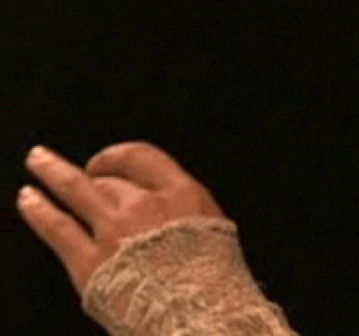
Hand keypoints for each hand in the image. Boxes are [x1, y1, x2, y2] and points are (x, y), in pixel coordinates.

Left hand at [16, 142, 224, 293]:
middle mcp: (146, 205)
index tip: (106, 160)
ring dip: (53, 172)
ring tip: (38, 160)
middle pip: (109, 179)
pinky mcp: (89, 262)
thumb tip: (168, 213)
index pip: (142, 158)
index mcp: (183, 195)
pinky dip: (39, 210)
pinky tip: (29, 199)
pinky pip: (58, 227)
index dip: (118, 156)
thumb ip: (186, 217)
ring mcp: (114, 231)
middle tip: (80, 171)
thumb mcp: (215, 234)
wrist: (202, 316)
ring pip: (76, 190)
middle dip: (91, 173)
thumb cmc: (216, 285)